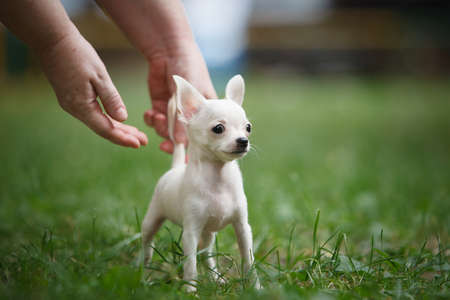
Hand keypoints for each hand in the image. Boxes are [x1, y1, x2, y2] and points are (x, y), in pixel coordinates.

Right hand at [37, 32, 147, 147]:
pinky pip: (93, 114)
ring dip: (117, 129)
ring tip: (136, 134)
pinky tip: (118, 120)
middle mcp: (75, 109)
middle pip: (103, 129)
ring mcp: (71, 104)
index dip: (124, 138)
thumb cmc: (78, 55)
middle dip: (124, 136)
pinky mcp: (71, 98)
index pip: (106, 129)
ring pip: (98, 122)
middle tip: (143, 141)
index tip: (140, 144)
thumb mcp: (100, 76)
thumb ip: (111, 99)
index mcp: (82, 106)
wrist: (51, 40)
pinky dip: (108, 119)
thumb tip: (123, 118)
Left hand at [144, 42, 215, 152]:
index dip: (194, 148)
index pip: (203, 137)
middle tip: (164, 145)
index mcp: (207, 113)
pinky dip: (151, 120)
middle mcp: (191, 115)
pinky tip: (150, 113)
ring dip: (160, 128)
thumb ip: (184, 119)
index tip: (183, 153)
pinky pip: (154, 120)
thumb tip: (181, 143)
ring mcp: (175, 111)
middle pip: (182, 137)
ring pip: (166, 130)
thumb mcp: (190, 95)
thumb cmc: (189, 68)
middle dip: (172, 141)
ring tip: (156, 116)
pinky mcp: (160, 106)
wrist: (170, 49)